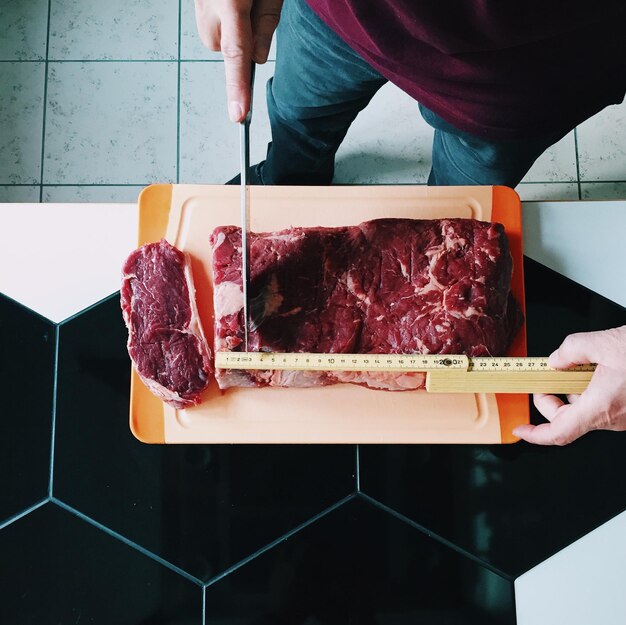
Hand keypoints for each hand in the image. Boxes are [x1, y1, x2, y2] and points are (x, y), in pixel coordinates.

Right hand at [194, 0, 282, 121]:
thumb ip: (266, 21)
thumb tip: (258, 58)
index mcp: (230, 1)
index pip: (235, 54)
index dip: (237, 88)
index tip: (238, 115)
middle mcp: (208, 5)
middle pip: (225, 49)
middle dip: (241, 40)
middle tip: (253, 8)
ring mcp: (197, 2)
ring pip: (216, 37)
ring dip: (230, 27)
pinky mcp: (194, 1)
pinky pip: (210, 21)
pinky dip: (221, 15)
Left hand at [513, 326, 625, 444]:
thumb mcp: (604, 342)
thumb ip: (572, 350)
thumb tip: (556, 359)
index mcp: (601, 407)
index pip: (559, 433)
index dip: (535, 435)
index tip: (520, 429)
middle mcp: (613, 418)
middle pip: (568, 419)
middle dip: (551, 400)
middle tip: (547, 378)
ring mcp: (624, 416)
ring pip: (587, 410)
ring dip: (575, 392)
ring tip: (583, 365)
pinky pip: (604, 405)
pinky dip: (593, 390)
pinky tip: (601, 368)